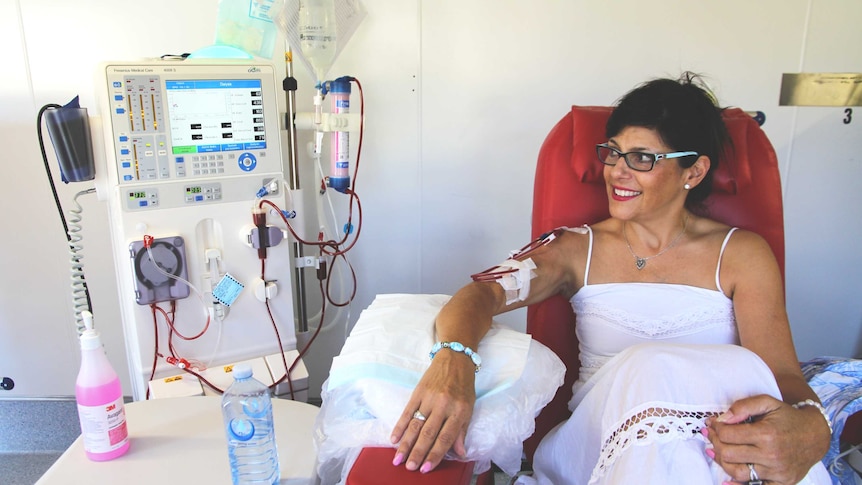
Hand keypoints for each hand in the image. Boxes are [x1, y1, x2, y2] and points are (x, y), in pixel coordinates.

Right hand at [389, 351, 476, 472]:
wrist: (455, 358)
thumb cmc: (464, 385)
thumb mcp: (469, 408)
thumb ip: (462, 431)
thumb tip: (460, 453)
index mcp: (459, 411)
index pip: (446, 438)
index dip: (436, 455)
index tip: (426, 468)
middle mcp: (444, 405)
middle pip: (428, 434)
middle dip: (418, 453)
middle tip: (409, 468)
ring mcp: (430, 398)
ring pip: (416, 425)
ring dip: (406, 443)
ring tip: (398, 458)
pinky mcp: (419, 391)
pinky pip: (407, 411)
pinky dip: (399, 426)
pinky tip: (393, 439)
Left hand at [705, 394, 830, 484]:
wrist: (815, 434)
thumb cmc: (788, 417)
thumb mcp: (767, 402)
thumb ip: (743, 406)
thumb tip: (722, 419)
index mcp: (767, 434)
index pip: (728, 435)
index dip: (716, 428)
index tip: (713, 424)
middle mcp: (772, 455)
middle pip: (729, 454)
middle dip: (716, 443)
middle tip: (712, 436)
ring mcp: (777, 471)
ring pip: (737, 472)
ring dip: (723, 462)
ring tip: (719, 451)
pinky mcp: (782, 482)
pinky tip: (727, 482)